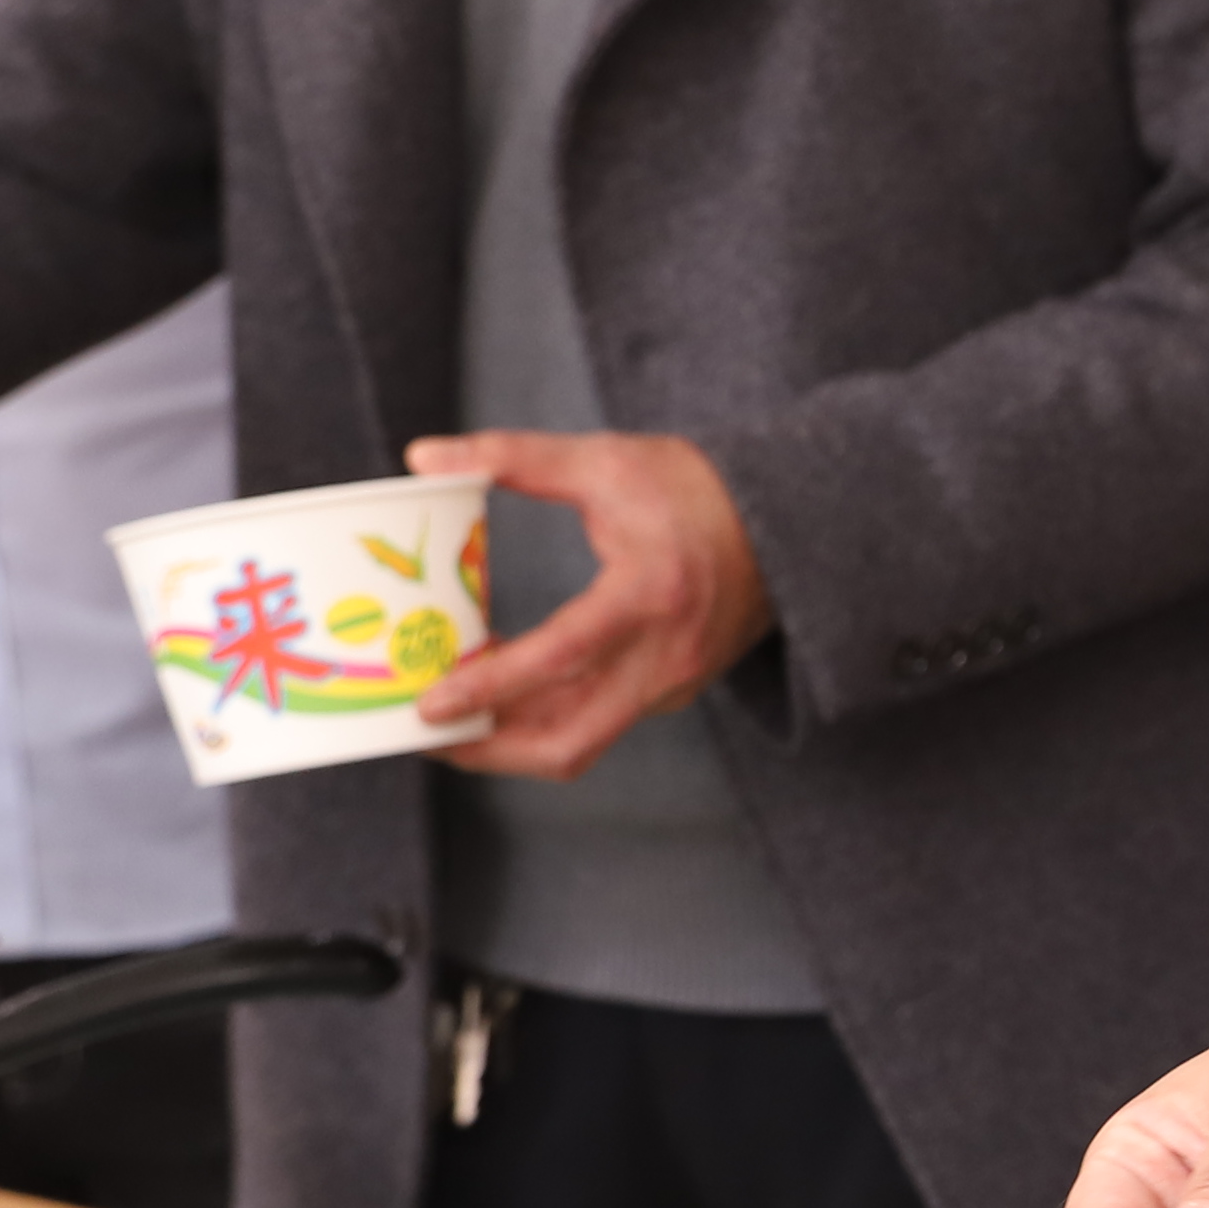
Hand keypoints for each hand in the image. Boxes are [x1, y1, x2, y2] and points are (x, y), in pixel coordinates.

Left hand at [409, 429, 772, 778]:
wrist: (787, 523)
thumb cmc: (692, 488)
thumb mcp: (603, 461)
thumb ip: (512, 456)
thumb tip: (422, 457)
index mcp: (649, 594)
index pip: (561, 659)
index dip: (490, 686)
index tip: (429, 704)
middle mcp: (665, 656)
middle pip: (567, 740)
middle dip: (487, 750)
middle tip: (423, 733)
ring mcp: (673, 683)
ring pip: (579, 742)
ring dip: (509, 741)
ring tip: (450, 720)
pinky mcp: (672, 691)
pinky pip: (598, 724)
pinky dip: (543, 720)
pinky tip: (503, 695)